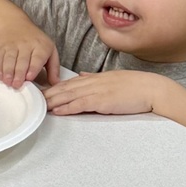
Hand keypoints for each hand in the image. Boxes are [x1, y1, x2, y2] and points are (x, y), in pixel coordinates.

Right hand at [0, 24, 59, 88]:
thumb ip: (53, 67)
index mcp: (41, 46)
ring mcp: (12, 45)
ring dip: (8, 71)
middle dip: (19, 73)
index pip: (37, 57)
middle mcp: (26, 44)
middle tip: (17, 84)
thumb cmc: (35, 41)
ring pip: (10, 59)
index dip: (33, 68)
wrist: (14, 25)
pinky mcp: (1, 47)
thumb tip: (55, 83)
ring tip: (8, 82)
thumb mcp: (50, 50)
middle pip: (22, 60)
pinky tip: (0, 76)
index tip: (29, 77)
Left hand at [44, 70, 158, 116]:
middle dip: (49, 93)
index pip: (71, 82)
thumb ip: (96, 78)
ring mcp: (97, 91)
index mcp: (96, 78)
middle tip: (35, 98)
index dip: (55, 86)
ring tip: (40, 105)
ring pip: (70, 95)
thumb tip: (82, 76)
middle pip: (66, 88)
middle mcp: (94, 82)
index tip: (43, 90)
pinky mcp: (102, 101)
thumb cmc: (135, 87)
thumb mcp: (113, 79)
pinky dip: (67, 107)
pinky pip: (80, 104)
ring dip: (54, 100)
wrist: (150, 89)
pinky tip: (57, 111)